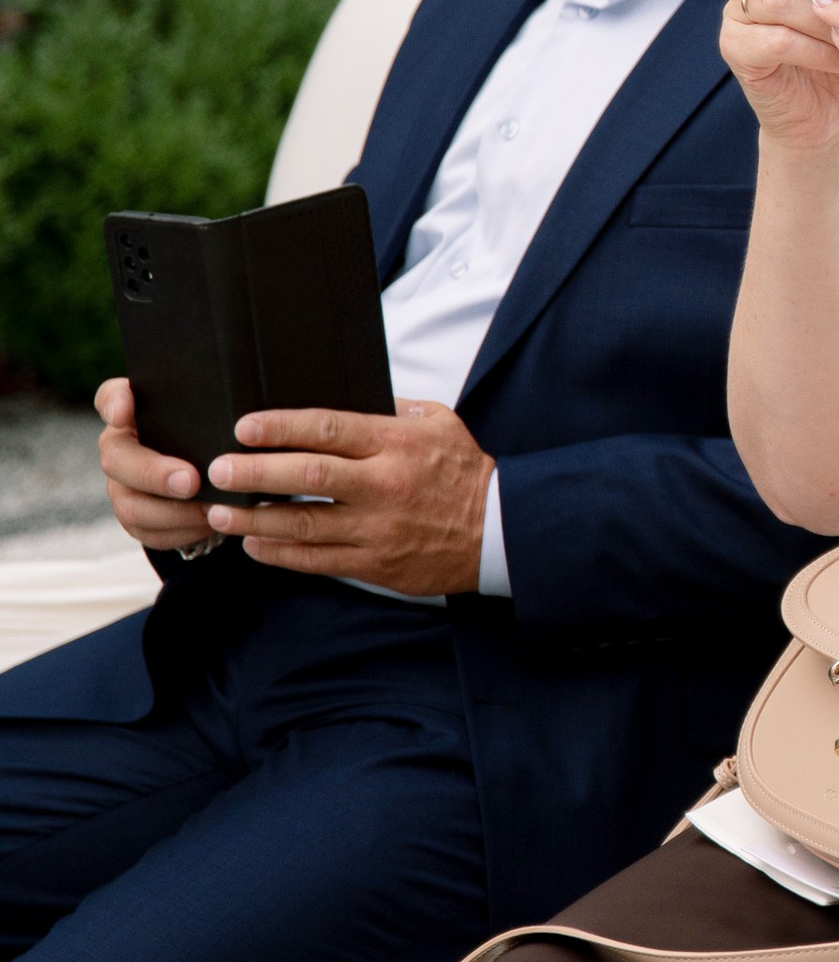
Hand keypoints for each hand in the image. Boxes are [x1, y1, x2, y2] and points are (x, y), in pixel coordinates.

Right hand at [95, 375, 217, 550]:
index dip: (113, 403)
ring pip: (130, 505)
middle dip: (154, 474)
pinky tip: (209, 524)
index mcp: (136, 410)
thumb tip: (246, 416)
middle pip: (116, 459)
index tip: (123, 413)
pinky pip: (147, 532)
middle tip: (191, 481)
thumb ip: (216, 407)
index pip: (111, 396)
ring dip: (173, 512)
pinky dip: (182, 532)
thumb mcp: (215, 414)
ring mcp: (122, 485)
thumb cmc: (215, 432)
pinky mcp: (135, 516)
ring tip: (210, 510)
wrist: (212, 472)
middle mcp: (121, 446)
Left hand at [202, 401, 494, 594]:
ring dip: (256, 518)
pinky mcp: (376, 563)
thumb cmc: (463, 471)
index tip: (243, 428)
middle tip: (218, 469)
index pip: (329, 429)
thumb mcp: (438, 422)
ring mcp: (378, 528)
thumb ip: (390, 410)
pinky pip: (319, 560)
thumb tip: (342, 397)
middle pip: (307, 475)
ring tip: (221, 511)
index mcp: (396, 443)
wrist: (498, 530)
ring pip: (304, 524)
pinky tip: (255, 544)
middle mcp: (384, 484)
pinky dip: (282, 554)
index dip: (281, 427)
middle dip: (256, 472)